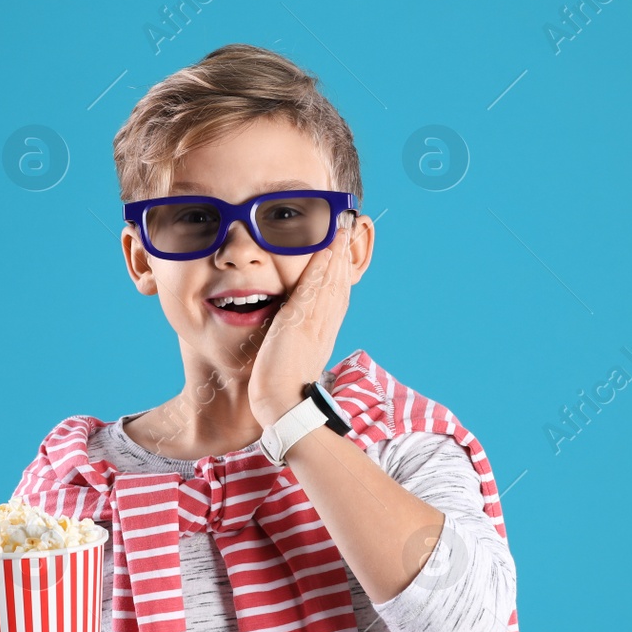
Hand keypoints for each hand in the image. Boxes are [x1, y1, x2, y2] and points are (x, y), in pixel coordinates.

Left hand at [248, 217, 354, 426]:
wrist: (281, 404)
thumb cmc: (280, 387)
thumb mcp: (293, 357)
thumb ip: (295, 340)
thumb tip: (291, 332)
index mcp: (323, 332)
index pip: (336, 295)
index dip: (342, 271)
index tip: (344, 249)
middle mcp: (325, 324)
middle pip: (340, 283)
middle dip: (345, 254)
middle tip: (350, 227)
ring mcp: (315, 322)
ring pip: (332, 281)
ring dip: (338, 251)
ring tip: (343, 226)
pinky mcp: (301, 321)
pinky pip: (315, 287)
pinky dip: (323, 265)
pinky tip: (328, 245)